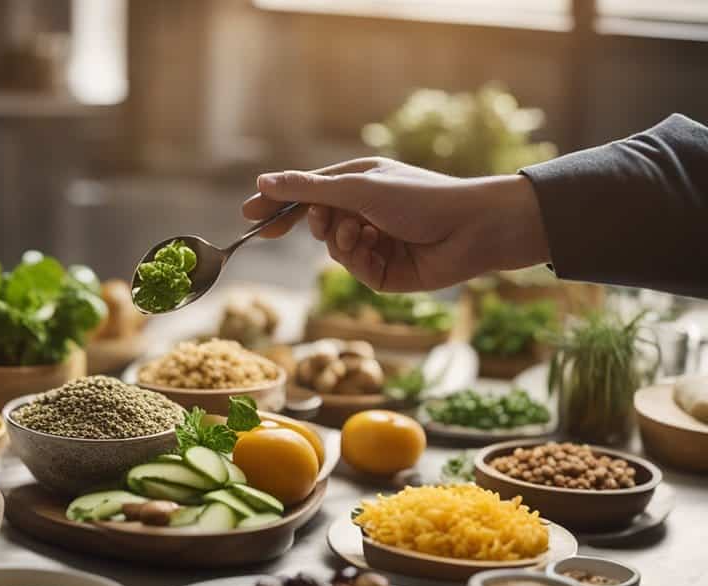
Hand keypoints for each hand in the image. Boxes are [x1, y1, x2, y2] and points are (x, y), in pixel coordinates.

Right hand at [242, 158, 549, 291]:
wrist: (470, 230)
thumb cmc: (420, 198)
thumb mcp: (357, 188)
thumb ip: (307, 189)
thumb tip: (262, 181)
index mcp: (357, 182)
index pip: (305, 193)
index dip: (276, 204)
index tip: (247, 216)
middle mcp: (362, 211)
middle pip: (313, 222)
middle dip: (315, 224)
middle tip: (323, 223)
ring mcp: (371, 242)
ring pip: (330, 248)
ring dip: (341, 241)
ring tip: (364, 233)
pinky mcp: (382, 271)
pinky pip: (351, 268)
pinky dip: (358, 259)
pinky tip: (379, 248)